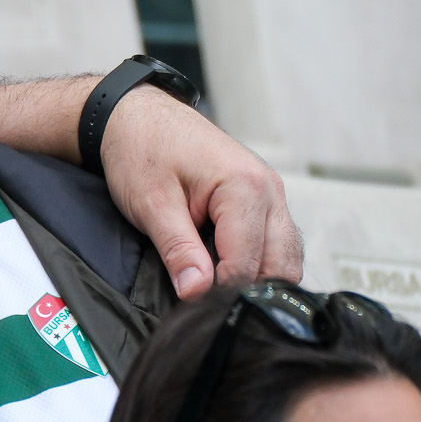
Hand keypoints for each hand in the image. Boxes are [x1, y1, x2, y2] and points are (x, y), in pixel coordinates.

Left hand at [99, 87, 302, 298]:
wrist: (136, 117)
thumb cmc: (141, 150)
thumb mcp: (151, 205)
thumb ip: (178, 251)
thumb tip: (197, 292)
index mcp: (246, 187)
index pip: (247, 261)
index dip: (221, 290)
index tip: (194, 304)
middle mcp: (269, 190)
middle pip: (279, 264)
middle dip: (246, 288)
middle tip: (206, 302)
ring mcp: (271, 194)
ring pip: (284, 255)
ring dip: (256, 277)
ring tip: (214, 286)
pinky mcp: (264, 200)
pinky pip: (275, 242)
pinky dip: (257, 261)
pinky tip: (223, 269)